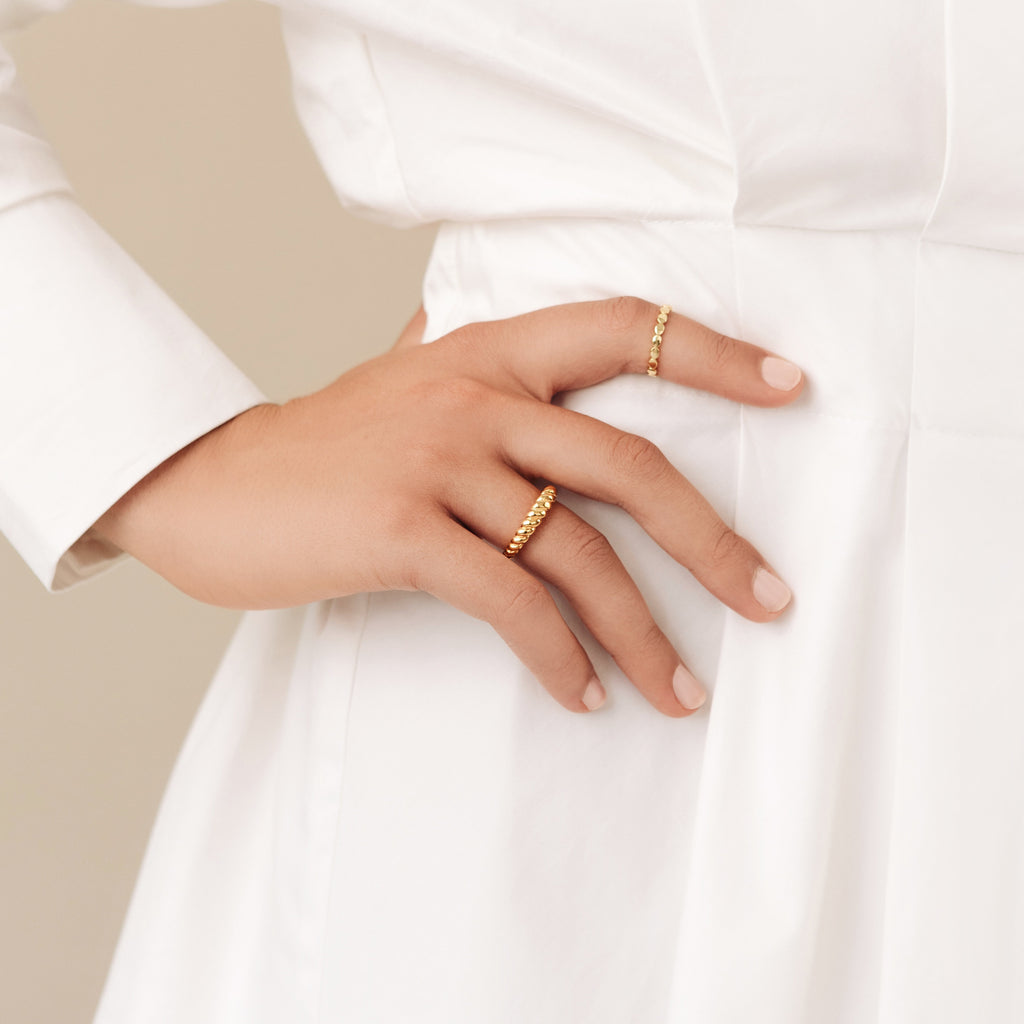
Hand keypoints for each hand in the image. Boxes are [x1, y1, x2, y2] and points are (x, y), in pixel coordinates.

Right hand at [92, 298, 803, 717]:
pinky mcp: (404, 528)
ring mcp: (440, 459)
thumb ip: (444, 353)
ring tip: (682, 693)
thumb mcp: (394, 379)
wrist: (209, 484)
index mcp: (488, 352)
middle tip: (770, 600)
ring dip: (642, 633)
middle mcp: (476, 395)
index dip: (714, 353)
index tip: (791, 387)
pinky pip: (511, 601)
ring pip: (577, 551)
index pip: (624, 328)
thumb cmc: (316, 443)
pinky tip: (583, 697)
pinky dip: (557, 657)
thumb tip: (457, 321)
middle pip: (629, 464)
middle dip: (711, 541)